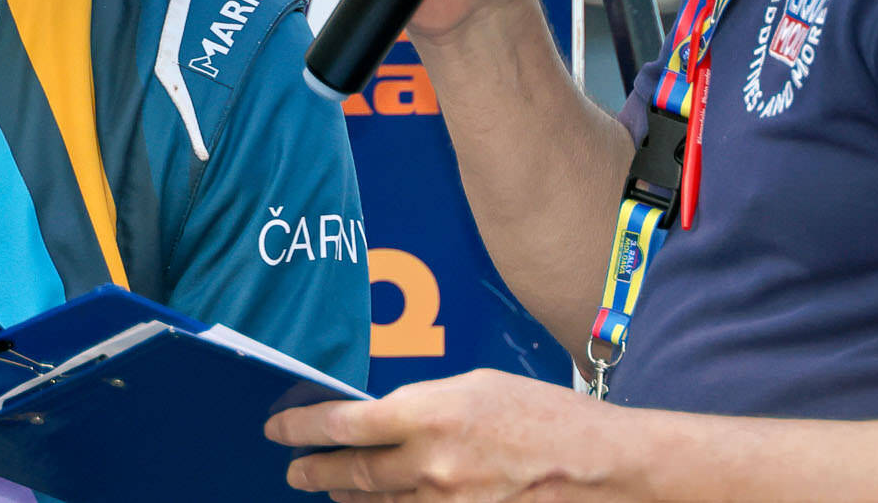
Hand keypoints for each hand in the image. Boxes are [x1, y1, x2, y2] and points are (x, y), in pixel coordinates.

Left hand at [266, 369, 609, 501]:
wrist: (597, 466)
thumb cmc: (543, 415)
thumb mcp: (475, 386)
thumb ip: (423, 403)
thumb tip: (384, 416)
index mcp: (429, 414)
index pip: (344, 424)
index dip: (303, 428)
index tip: (280, 430)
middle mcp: (429, 465)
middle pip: (350, 474)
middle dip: (314, 472)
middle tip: (294, 470)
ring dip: (348, 498)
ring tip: (332, 490)